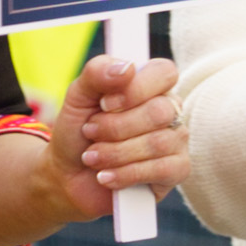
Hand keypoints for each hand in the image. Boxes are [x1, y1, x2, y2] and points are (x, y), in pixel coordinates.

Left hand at [52, 53, 188, 213]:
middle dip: (115, 127)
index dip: (135, 89)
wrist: (68, 174)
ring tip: (92, 157)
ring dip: (115, 153)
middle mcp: (170, 110)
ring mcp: (176, 140)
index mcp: (150, 85)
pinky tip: (106, 176)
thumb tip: (126, 68)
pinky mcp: (177, 170)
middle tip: (90, 132)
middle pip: (159, 111)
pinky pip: (163, 170)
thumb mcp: (77, 96)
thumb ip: (97, 73)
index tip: (104, 104)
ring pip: (158, 143)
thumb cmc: (78, 130)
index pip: (164, 73)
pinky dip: (126, 174)